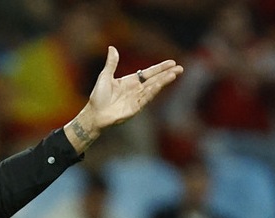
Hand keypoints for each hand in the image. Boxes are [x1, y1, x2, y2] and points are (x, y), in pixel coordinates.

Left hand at [64, 46, 182, 151]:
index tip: (171, 63)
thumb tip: (112, 47)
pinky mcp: (135, 108)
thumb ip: (111, 63)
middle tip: (180, 68)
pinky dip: (153, 91)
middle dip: (167, 74)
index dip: (159, 68)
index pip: (148, 73)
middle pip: (155, 80)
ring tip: (175, 74)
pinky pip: (146, 98)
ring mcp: (137, 99)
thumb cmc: (98, 97)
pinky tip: (160, 84)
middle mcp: (136, 89)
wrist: (94, 114)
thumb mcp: (105, 76)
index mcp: (130, 81)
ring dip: (164, 81)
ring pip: (153, 88)